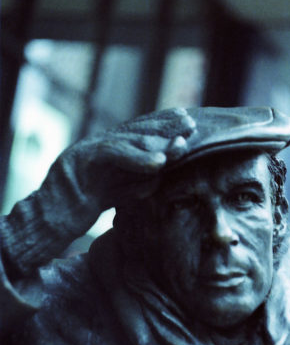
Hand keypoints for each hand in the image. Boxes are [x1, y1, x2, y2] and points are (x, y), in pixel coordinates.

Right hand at [55, 107, 195, 211]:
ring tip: (181, 145)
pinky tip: (158, 164)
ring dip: (155, 143)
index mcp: (104, 152)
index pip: (135, 133)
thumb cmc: (75, 212)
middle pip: (133, 131)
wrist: (44, 223)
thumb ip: (130, 185)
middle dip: (163, 126)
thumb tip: (157, 180)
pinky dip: (137, 159)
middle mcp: (96, 147)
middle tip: (190, 123)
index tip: (186, 121)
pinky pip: (112, 157)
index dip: (161, 125)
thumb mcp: (110, 196)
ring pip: (126, 141)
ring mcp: (87, 153)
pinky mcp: (80, 164)